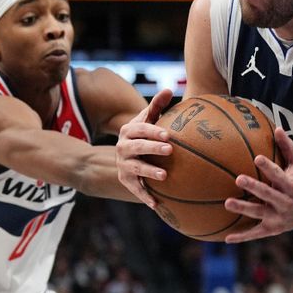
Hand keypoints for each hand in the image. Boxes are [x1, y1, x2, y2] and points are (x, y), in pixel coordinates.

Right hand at [115, 89, 173, 207]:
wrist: (127, 154)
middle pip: (137, 148)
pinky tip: (157, 204)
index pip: (141, 129)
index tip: (168, 135)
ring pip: (135, 169)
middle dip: (152, 148)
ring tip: (165, 175)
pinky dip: (145, 197)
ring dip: (149, 172)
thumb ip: (157, 105)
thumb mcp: (149, 119)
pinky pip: (136, 190)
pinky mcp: (126, 181)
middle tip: (170, 150)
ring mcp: (123, 165)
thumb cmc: (145, 132)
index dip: (153, 131)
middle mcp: (122, 148)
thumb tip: (169, 88)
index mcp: (128, 131)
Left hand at [223, 127, 292, 242]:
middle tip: (238, 178)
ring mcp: (277, 217)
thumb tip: (277, 127)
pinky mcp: (272, 229)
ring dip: (244, 209)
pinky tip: (226, 238)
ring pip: (258, 213)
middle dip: (254, 187)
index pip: (279, 175)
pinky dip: (242, 237)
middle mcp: (284, 203)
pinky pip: (255, 234)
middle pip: (268, 194)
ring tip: (227, 203)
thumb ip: (288, 148)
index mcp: (290, 186)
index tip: (257, 157)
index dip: (269, 167)